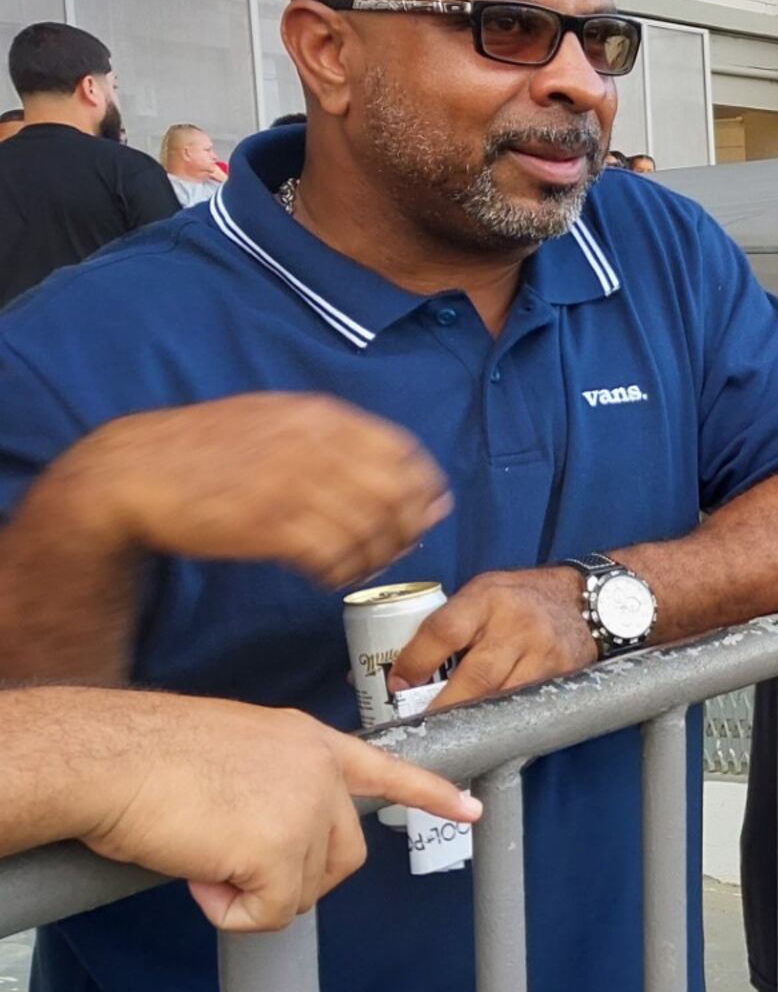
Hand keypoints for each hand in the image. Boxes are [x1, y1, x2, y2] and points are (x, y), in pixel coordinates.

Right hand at [56, 393, 449, 587]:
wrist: (136, 470)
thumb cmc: (211, 447)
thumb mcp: (276, 418)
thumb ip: (333, 436)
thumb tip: (397, 470)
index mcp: (319, 416)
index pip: (403, 451)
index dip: (423, 486)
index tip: (427, 508)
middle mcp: (313, 447)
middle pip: (395, 494)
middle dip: (407, 527)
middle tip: (398, 546)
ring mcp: (290, 486)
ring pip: (367, 530)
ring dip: (373, 556)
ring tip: (358, 565)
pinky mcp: (267, 526)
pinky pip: (330, 556)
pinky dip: (339, 572)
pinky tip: (328, 575)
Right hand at [80, 696, 479, 930]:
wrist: (108, 758)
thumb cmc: (144, 756)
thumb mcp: (232, 753)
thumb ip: (270, 784)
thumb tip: (263, 836)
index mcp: (308, 741)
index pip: (386, 769)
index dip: (430, 794)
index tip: (472, 811)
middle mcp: (320, 771)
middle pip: (342, 856)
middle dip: (295, 878)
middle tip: (231, 866)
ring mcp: (306, 808)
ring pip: (303, 890)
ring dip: (251, 892)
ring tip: (200, 852)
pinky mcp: (280, 850)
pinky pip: (270, 915)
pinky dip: (231, 912)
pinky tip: (198, 873)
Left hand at [391, 566, 593, 707]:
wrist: (580, 600)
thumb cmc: (518, 599)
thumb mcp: (480, 594)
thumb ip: (445, 625)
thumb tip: (396, 672)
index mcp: (487, 599)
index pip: (444, 631)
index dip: (416, 661)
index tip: (398, 685)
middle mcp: (516, 625)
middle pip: (475, 676)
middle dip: (444, 705)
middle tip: (422, 722)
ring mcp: (543, 651)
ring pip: (502, 697)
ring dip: (473, 718)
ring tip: (451, 732)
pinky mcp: (562, 673)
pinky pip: (526, 705)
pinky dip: (504, 719)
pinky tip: (489, 727)